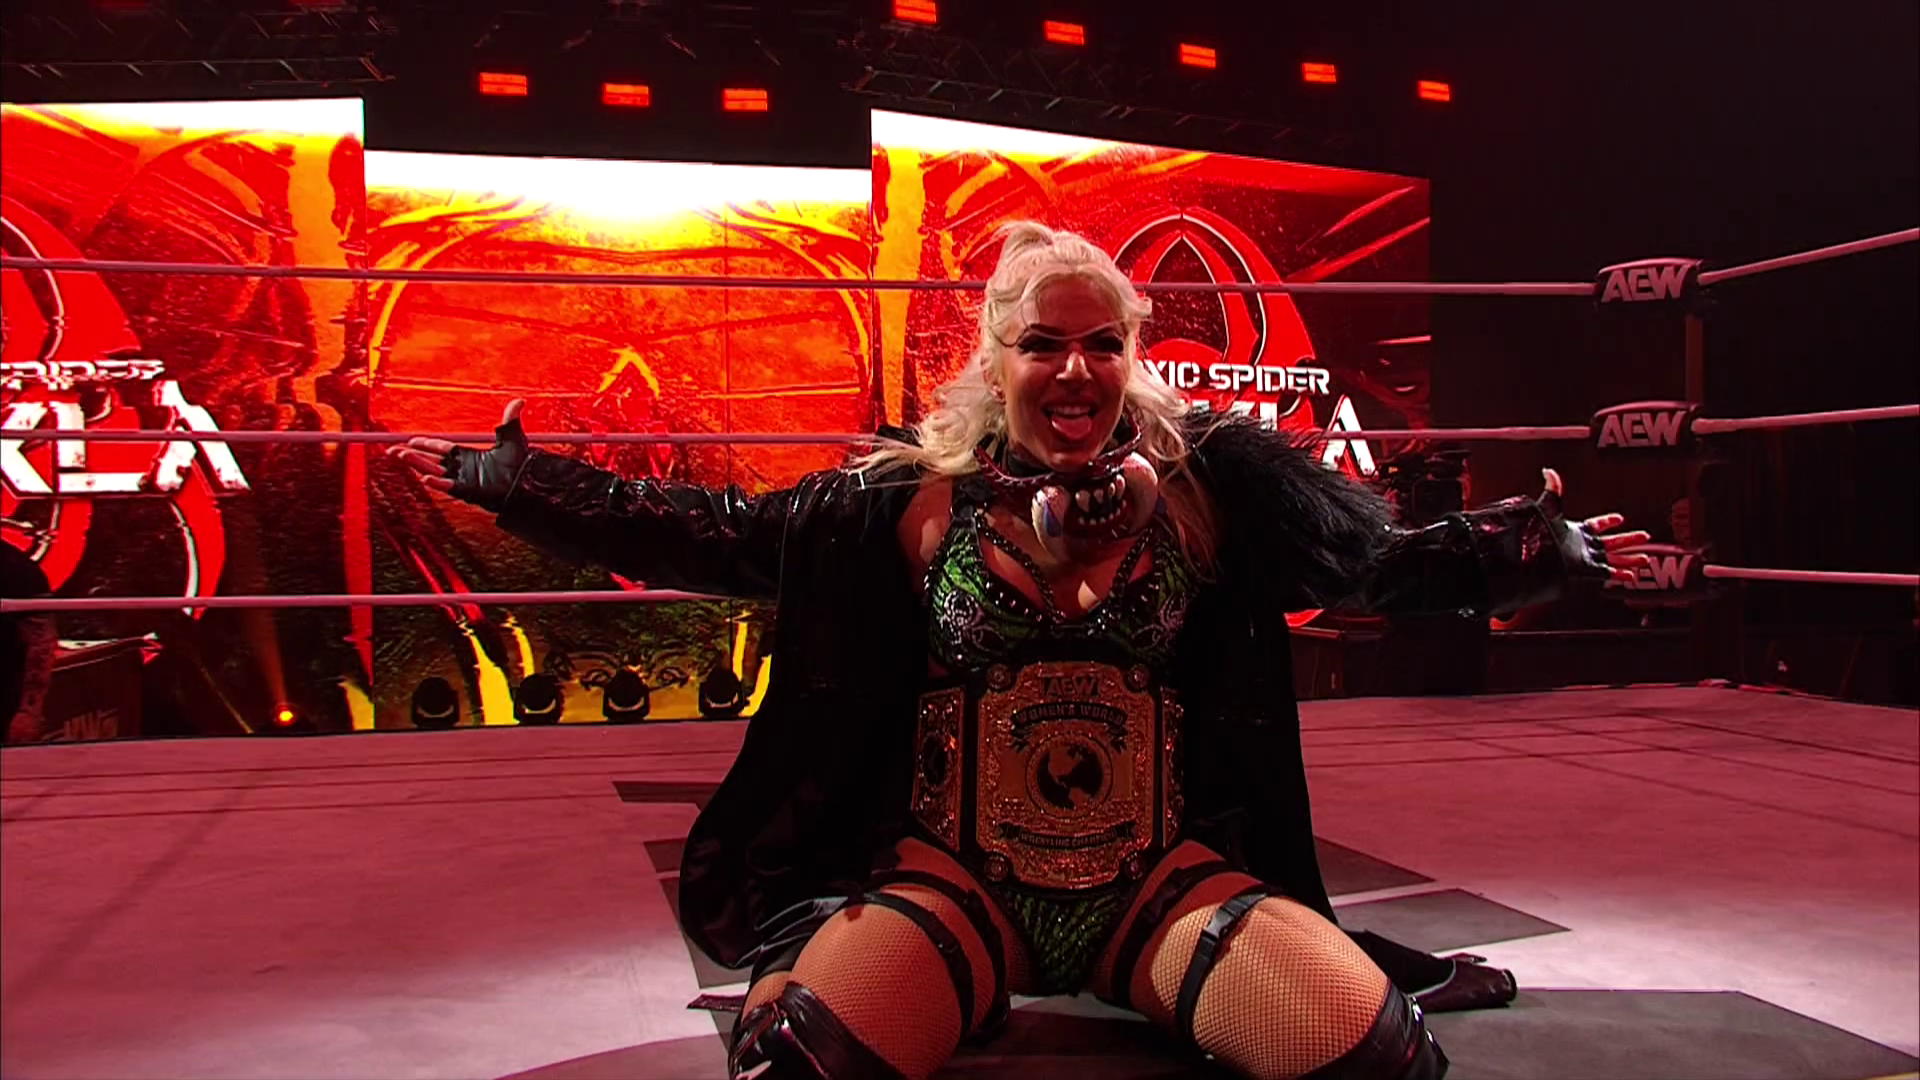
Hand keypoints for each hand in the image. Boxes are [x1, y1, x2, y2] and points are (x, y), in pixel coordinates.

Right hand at [386, 399, 527, 509]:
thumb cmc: (520, 466)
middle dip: (412, 454)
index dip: (426, 444)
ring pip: (434, 471)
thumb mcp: (513, 439)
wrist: (528, 483)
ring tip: (399, 456)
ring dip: (417, 464)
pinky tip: (425, 478)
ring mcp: (464, 480)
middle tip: (393, 450)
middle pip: (432, 460)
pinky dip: (438, 483)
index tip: (410, 440)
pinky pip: (449, 487)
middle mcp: (463, 468)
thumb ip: (510, 421)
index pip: (442, 449)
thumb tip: (520, 401)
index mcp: (469, 456)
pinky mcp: (468, 492)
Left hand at [1541, 468, 1652, 584]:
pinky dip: (1620, 574)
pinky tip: (1631, 576)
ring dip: (1630, 558)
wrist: (1534, 557)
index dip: (1607, 522)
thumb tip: (1549, 471)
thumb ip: (1553, 490)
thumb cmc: (1539, 534)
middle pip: (1611, 543)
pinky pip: (1607, 573)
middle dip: (1628, 540)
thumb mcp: (1549, 509)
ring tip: (1645, 558)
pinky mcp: (1588, 572)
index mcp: (1575, 531)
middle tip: (1645, 536)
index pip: (1595, 526)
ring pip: (1614, 558)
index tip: (1619, 518)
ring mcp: (1586, 560)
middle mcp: (1583, 546)